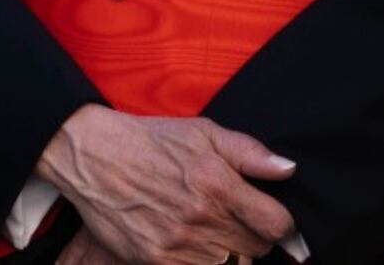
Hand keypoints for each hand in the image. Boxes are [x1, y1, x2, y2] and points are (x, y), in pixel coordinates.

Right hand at [37, 105, 294, 264]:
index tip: (271, 217)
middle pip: (256, 249)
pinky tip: (195, 245)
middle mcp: (201, 217)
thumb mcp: (204, 132)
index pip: (276, 225)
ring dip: (230, 253)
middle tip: (237, 220)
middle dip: (254, 236)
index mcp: (218, 183)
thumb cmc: (153, 141)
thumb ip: (250, 152)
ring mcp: (178, 243)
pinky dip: (202, 262)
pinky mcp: (156, 260)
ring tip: (215, 233)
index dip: (281, 223)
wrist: (94, 156)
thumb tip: (288, 170)